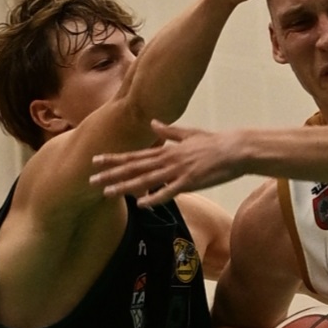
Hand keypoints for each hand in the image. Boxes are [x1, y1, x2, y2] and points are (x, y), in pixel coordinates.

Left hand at [91, 120, 241, 204]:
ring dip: (125, 187)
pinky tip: (141, 204)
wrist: (236, 149)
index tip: (96, 161)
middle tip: (91, 180)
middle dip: (111, 174)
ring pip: (146, 180)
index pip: (135, 156)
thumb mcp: (190, 134)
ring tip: (107, 192)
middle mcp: (168, 160)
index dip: (114, 159)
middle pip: (135, 168)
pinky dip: (154, 198)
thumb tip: (155, 123)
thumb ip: (170, 132)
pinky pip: (169, 192)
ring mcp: (178, 171)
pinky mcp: (191, 182)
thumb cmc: (215, 142)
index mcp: (167, 150)